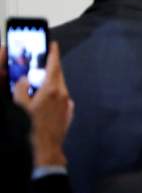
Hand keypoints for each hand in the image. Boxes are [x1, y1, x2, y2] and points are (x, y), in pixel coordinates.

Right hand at [12, 43, 72, 167]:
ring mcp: (67, 103)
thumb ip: (22, 89)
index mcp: (52, 89)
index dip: (53, 54)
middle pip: (58, 75)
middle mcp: (63, 93)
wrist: (46, 148)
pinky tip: (45, 102)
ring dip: (51, 82)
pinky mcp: (69, 112)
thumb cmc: (31, 127)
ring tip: (40, 85)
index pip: (54, 65)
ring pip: (60, 86)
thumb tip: (24, 78)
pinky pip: (62, 98)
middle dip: (51, 68)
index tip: (53, 44)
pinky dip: (54, 95)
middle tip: (43, 64)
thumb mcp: (20, 106)